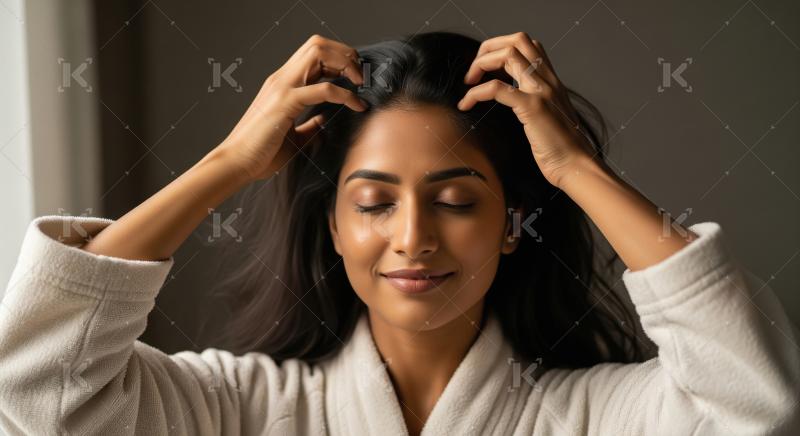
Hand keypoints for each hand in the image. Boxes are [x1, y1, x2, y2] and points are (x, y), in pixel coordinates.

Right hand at [217, 34, 366, 181]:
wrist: (236, 162)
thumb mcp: (292, 136)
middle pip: (318, 45)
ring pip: (319, 54)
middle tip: (361, 77)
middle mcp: (282, 79)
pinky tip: (356, 105)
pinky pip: (324, 89)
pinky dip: (345, 94)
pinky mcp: (285, 103)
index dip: (338, 60)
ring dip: (345, 65)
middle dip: (345, 55)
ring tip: (360, 84)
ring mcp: (282, 87)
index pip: (314, 54)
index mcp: (283, 84)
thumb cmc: (260, 153)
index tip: (355, 79)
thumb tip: (323, 121)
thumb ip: (308, 126)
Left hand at [458, 32, 595, 188]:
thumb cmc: (562, 149)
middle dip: (489, 48)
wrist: (577, 166)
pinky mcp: (532, 108)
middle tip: (473, 73)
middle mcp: (548, 80)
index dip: (502, 49)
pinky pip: (497, 88)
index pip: (528, 45)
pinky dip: (475, 92)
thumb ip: (536, 104)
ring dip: (481, 64)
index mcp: (551, 81)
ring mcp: (541, 92)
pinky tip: (466, 104)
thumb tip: (516, 103)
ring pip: (508, 54)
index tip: (486, 71)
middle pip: (517, 40)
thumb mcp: (549, 117)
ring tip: (468, 83)